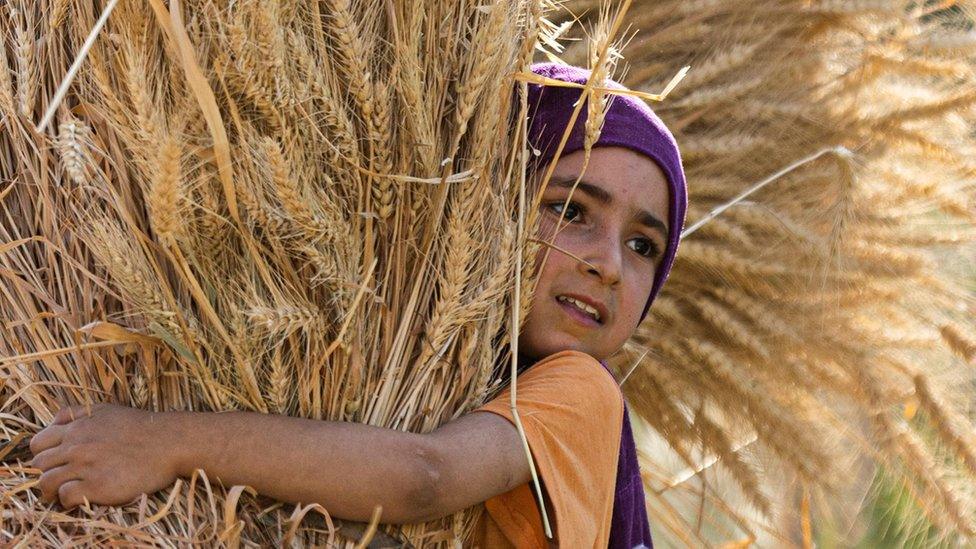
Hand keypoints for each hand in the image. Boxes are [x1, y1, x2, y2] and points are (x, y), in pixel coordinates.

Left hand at [29, 403, 179, 507]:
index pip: (38, 444)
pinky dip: (68, 500)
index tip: (55, 462)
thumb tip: (53, 422)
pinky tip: (81, 496)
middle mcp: (76, 445)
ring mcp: (85, 466)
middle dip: (46, 473)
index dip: (43, 454)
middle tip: (60, 479)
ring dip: (51, 490)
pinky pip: (65, 497)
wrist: (171, 443)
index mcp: (77, 427)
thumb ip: (76, 413)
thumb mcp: (106, 410)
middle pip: (38, 465)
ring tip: (64, 492)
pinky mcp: (97, 486)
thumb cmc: (141, 427)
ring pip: (45, 483)